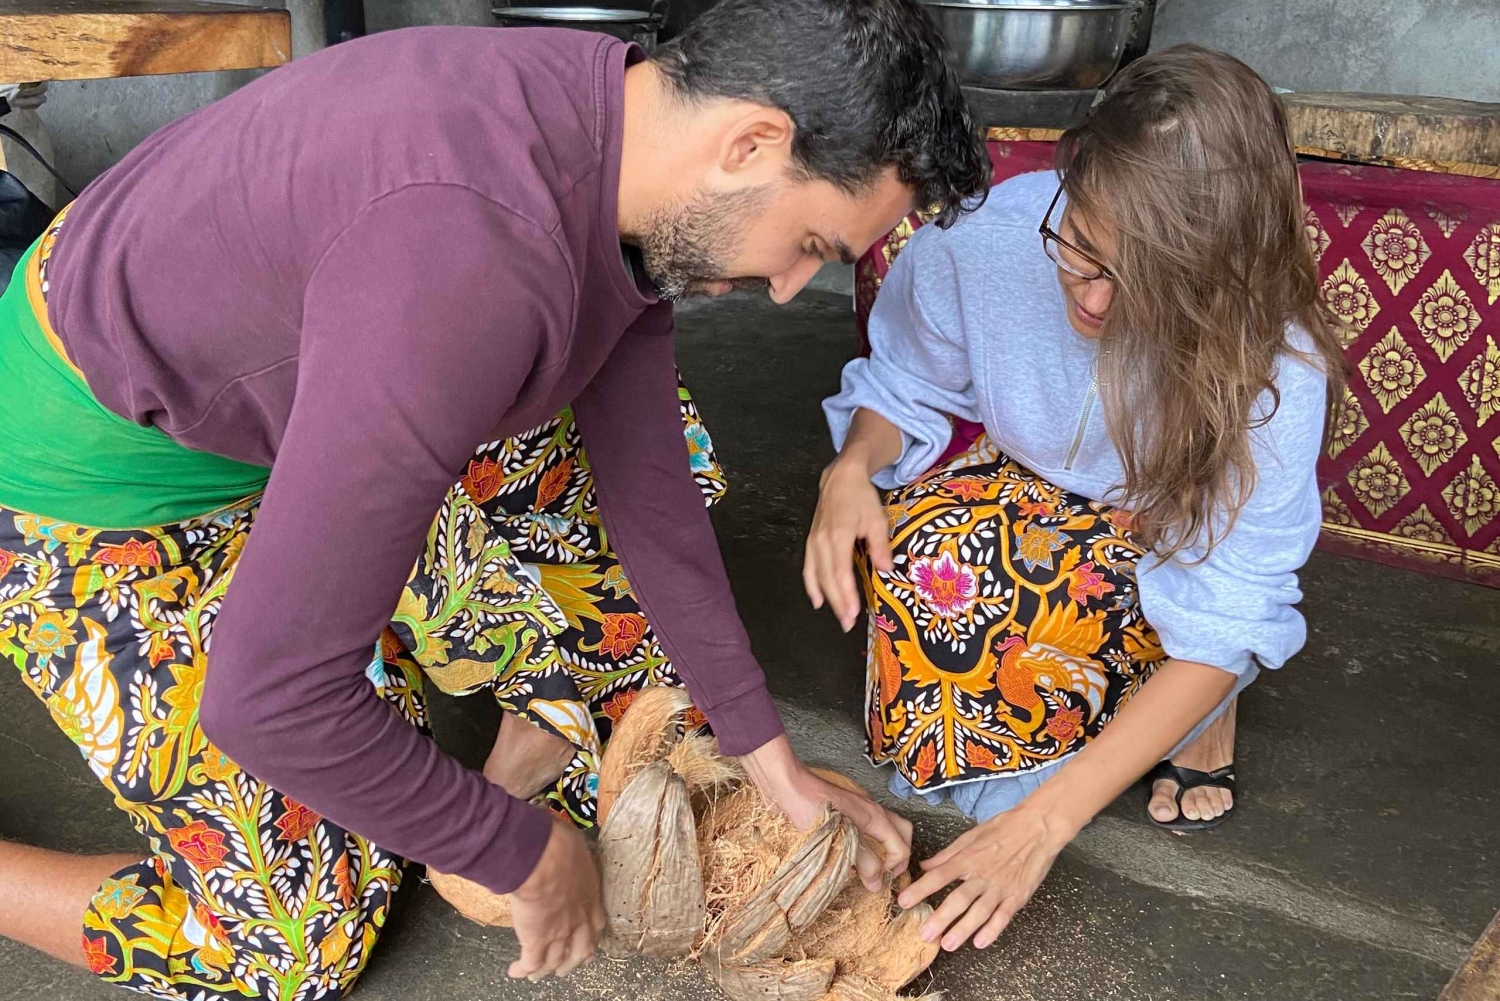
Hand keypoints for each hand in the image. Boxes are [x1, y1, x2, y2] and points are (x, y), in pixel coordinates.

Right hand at [506, 817, 605, 979]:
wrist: (542, 860)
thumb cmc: (558, 844)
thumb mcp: (575, 845)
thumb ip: (573, 853)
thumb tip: (565, 844)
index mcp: (590, 897)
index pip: (596, 923)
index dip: (591, 934)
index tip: (588, 939)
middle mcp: (579, 920)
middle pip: (581, 950)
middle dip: (573, 960)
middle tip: (566, 966)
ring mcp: (558, 933)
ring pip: (556, 960)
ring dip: (548, 969)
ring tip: (539, 974)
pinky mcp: (535, 940)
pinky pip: (531, 962)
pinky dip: (523, 969)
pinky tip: (515, 971)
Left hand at [742, 736, 912, 889]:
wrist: (787, 785)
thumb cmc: (810, 808)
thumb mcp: (840, 839)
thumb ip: (863, 861)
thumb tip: (877, 883)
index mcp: (875, 817)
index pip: (901, 846)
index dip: (893, 868)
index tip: (874, 881)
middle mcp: (872, 811)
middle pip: (903, 832)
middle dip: (900, 855)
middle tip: (887, 873)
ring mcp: (860, 809)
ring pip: (887, 829)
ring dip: (886, 848)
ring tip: (872, 867)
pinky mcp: (847, 811)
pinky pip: (870, 827)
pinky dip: (871, 842)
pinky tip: (854, 854)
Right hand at [804, 456, 892, 631]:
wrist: (840, 477)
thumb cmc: (861, 497)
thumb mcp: (876, 519)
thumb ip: (880, 546)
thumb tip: (886, 570)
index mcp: (838, 535)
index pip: (840, 572)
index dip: (846, 595)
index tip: (854, 613)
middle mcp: (821, 541)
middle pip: (827, 579)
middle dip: (838, 603)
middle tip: (848, 624)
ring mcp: (813, 541)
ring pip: (816, 576)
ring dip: (826, 599)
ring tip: (839, 617)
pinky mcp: (811, 541)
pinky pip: (808, 568)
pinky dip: (811, 586)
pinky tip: (817, 601)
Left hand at [898, 805, 1071, 951]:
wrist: (1038, 827)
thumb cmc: (1003, 828)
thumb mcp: (971, 835)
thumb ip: (947, 854)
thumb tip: (924, 865)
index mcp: (967, 858)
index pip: (939, 876)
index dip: (920, 889)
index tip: (903, 902)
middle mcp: (981, 875)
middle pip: (958, 899)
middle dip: (940, 918)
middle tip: (924, 935)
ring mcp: (1000, 887)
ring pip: (979, 912)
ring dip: (963, 929)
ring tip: (948, 944)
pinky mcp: (1018, 895)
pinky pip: (1003, 916)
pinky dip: (992, 930)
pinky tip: (980, 942)